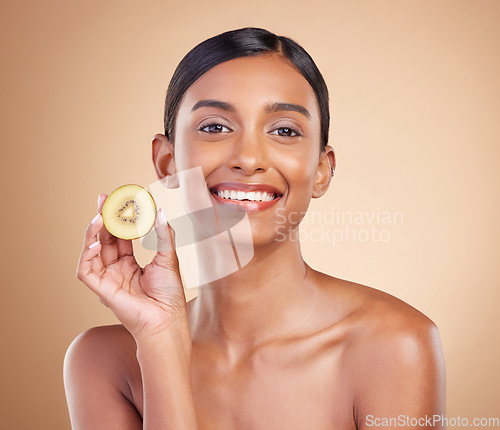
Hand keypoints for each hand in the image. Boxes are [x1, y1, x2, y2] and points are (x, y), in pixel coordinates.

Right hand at [76, 194, 187, 340]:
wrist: (167, 319)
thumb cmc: (170, 294)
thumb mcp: (168, 258)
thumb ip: (163, 235)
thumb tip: (160, 210)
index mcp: (130, 263)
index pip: (119, 236)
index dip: (117, 218)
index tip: (117, 198)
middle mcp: (116, 269)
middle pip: (104, 239)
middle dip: (102, 218)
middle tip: (104, 198)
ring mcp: (107, 279)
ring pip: (91, 251)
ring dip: (93, 232)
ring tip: (100, 216)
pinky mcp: (101, 290)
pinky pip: (85, 270)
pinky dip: (86, 255)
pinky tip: (96, 242)